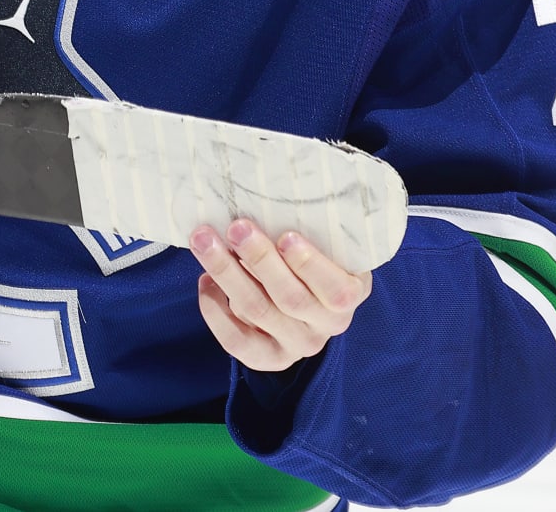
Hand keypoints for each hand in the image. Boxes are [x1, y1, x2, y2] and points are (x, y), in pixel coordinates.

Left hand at [190, 218, 371, 371]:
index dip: (309, 265)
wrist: (309, 300)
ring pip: (257, 311)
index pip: (336, 290)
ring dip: (227, 272)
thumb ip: (309, 228)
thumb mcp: (325, 242)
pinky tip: (205, 280)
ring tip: (205, 240)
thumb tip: (266, 197)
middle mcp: (327, 325)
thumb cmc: (313, 256)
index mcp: (350, 293)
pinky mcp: (268, 357)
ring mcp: (297, 345)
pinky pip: (237, 341)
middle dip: (259, 258)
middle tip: (236, 226)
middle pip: (290, 297)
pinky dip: (215, 310)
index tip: (285, 235)